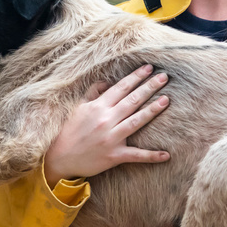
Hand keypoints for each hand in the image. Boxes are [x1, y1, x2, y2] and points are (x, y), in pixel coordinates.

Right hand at [42, 64, 170, 185]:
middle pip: (132, 100)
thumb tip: (106, 82)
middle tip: (164, 77)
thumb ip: (93, 93)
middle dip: (149, 87)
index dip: (136, 77)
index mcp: (98, 107)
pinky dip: (151, 156)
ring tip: (166, 100)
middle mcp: (106, 120)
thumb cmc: (69, 131)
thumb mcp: (78, 108)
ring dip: (152, 110)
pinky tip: (166, 155)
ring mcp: (112, 138)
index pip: (121, 88)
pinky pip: (136, 155)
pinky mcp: (114, 156)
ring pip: (137, 121)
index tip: (149, 68)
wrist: (60, 158)